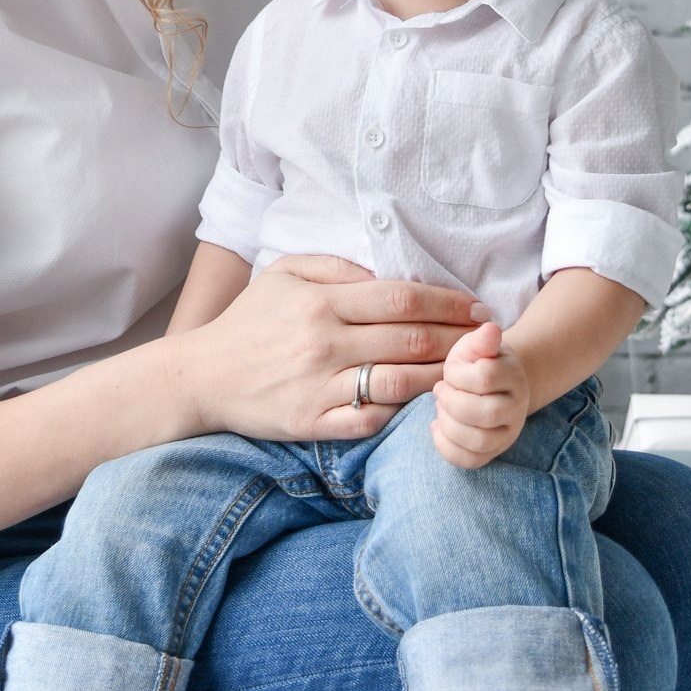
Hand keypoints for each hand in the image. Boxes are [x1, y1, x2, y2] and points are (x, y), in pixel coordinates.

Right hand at [180, 255, 481, 442]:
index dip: (449, 302)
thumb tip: (384, 273)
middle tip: (489, 341)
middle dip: (459, 339)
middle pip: (411, 339)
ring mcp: (320, 385)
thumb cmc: (247, 322)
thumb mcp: (282, 275)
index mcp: (322, 302)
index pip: (403, 298)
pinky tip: (426, 405)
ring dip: (443, 377)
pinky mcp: (314, 422)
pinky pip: (372, 419)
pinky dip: (404, 412)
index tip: (476, 309)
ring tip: (470, 373)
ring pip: (401, 381)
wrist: (202, 378)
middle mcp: (325, 342)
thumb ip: (334, 268)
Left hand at [431, 322, 529, 467]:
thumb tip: (490, 329)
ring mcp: (508, 432)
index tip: (449, 372)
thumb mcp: (475, 345)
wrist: (492, 384)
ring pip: (479, 440)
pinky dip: (446, 446)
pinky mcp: (493, 451)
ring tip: (440, 409)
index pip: (485, 378)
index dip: (458, 376)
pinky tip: (437, 427)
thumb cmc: (477, 361)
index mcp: (513, 375)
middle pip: (485, 413)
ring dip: (449, 425)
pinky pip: (471, 460)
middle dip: (452, 403)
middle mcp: (516, 407)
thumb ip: (481, 339)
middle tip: (439, 391)